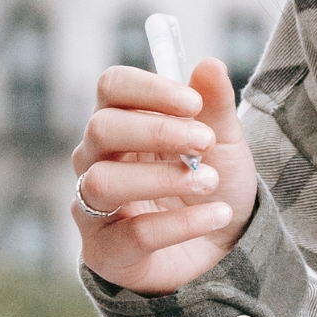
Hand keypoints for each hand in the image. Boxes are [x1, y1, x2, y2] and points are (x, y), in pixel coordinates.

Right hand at [70, 58, 258, 295]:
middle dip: (157, 131)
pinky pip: (134, 234)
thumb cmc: (211, 184)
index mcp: (120, 123)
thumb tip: (209, 64)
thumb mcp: (223, 143)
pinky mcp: (106, 252)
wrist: (222, 248)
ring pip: (103, 182)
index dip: (148, 89)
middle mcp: (95, 160)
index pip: (111, 87)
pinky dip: (181, 223)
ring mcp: (93, 207)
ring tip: (209, 181)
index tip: (193, 103)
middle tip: (205, 142)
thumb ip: (216, 106)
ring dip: (162, 178)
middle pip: (101, 129)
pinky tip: (217, 216)